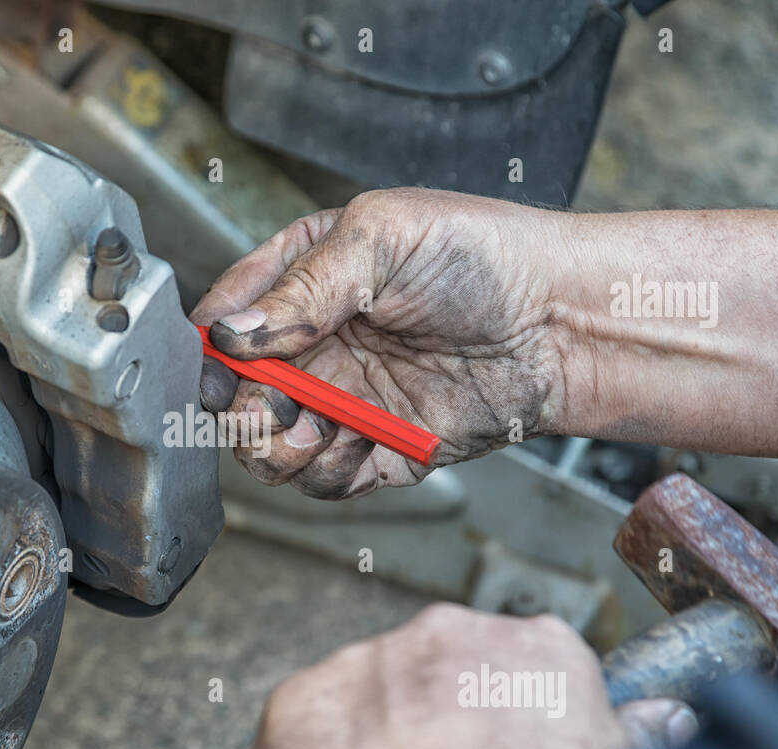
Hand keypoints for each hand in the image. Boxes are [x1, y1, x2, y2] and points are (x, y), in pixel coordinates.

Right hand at [191, 188, 567, 498]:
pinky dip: (327, 473)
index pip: (226, 323)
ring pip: (270, 449)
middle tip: (274, 405)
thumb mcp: (381, 238)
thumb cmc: (482, 257)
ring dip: (280, 450)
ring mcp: (345, 400)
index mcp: (303, 282)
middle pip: (237, 398)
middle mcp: (316, 346)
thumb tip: (234, 335)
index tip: (229, 365)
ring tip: (320, 428)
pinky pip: (323, 481)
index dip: (216, 351)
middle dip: (243, 410)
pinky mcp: (378, 448)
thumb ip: (301, 288)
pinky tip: (358, 443)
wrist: (561, 322)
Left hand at [237, 603, 697, 748]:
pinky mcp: (299, 706)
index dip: (508, 719)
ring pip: (368, 699)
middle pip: (436, 675)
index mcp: (532, 648)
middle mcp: (444, 636)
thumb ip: (629, 734)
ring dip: (375, 742)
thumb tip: (661, 721)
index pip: (519, 667)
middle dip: (437, 722)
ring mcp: (365, 666)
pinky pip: (306, 735)